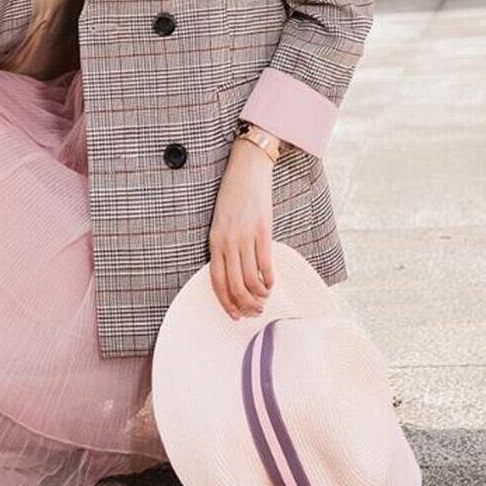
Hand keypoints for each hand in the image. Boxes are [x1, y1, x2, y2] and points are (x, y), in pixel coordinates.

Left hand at [208, 139, 274, 320]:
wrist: (246, 169)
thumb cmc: (233, 196)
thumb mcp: (220, 222)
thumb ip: (224, 246)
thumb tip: (234, 274)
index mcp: (214, 241)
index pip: (217, 281)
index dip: (226, 303)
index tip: (235, 315)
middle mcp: (228, 242)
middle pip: (235, 286)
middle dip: (245, 305)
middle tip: (254, 311)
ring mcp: (245, 237)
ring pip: (251, 280)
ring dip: (259, 296)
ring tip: (264, 298)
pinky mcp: (263, 231)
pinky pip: (266, 265)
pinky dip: (270, 280)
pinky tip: (272, 283)